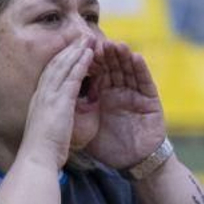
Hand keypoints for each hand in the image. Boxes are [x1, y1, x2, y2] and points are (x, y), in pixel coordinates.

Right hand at [17, 35, 95, 169]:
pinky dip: (81, 64)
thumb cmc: (42, 151)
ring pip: (64, 66)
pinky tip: (90, 55)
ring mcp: (49, 96)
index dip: (60, 60)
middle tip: (81, 37)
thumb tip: (59, 119)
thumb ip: (54, 119)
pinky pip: (72, 77)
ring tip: (88, 39)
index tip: (70, 51)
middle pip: (56, 64)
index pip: (49, 74)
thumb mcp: (47, 130)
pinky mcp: (60, 101)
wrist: (36, 158)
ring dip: (77, 51)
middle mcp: (42, 94)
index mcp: (38, 101)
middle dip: (69, 49)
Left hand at [85, 40, 165, 170]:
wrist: (131, 163)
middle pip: (112, 66)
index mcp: (104, 94)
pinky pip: (145, 82)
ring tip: (116, 44)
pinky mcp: (150, 101)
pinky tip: (136, 57)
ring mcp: (136, 94)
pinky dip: (141, 70)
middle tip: (97, 40)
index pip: (96, 71)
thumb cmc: (109, 147)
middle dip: (105, 54)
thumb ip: (75, 110)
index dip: (89, 59)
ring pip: (128, 70)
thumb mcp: (86, 126)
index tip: (80, 46)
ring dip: (123, 56)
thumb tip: (53, 99)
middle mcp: (120, 91)